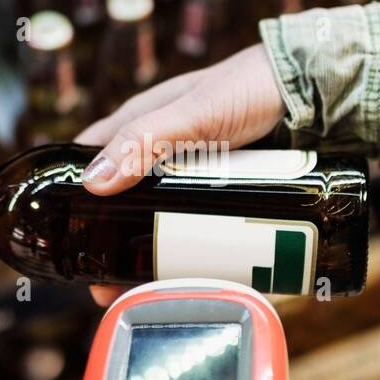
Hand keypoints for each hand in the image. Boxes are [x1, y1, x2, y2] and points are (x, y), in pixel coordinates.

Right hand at [77, 44, 285, 304]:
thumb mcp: (194, 112)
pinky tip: (188, 279)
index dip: (71, 195)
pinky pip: (197, 228)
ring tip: (141, 293)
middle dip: (110, 244)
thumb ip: (146, 140)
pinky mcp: (223, 193)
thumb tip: (95, 181)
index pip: (90, 159)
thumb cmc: (250, 86)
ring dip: (149, 256)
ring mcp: (193, 174)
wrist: (316, 92)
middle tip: (102, 286)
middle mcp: (161, 150)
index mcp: (141, 122)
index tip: (64, 236)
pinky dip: (189, 253)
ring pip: (159, 221)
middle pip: (123, 203)